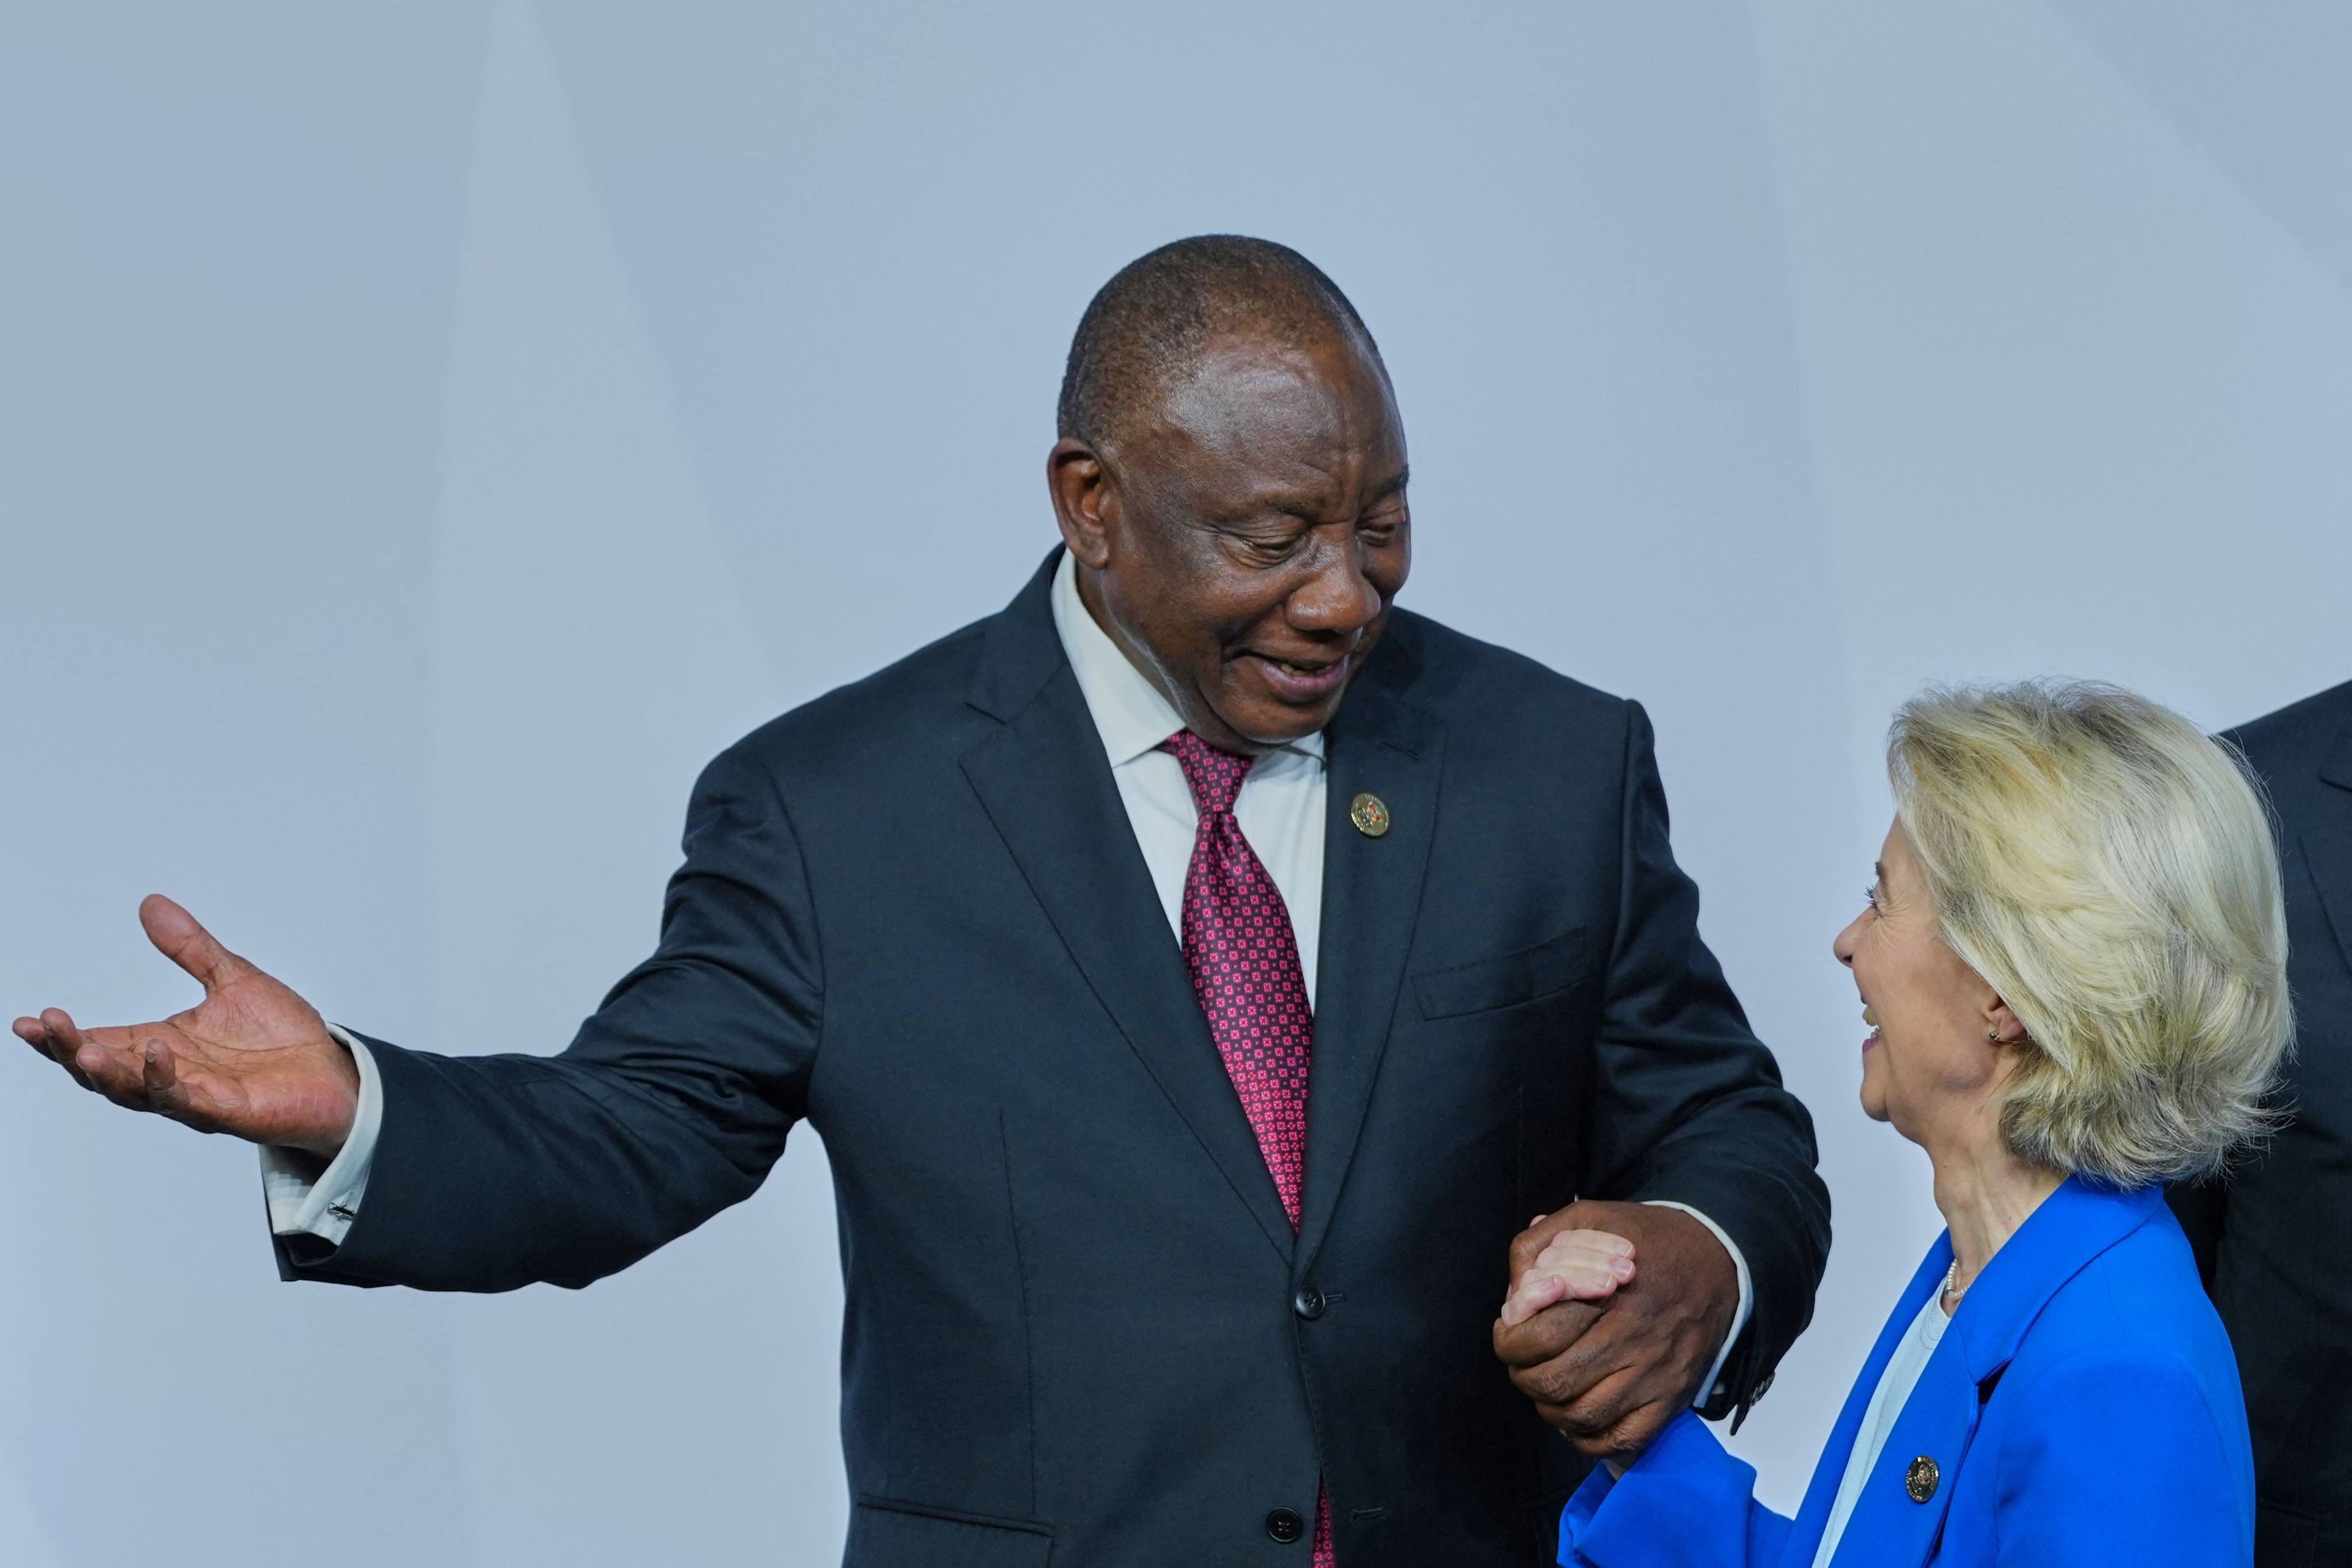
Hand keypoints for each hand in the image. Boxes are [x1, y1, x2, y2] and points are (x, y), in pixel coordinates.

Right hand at [14, 895, 357, 1156]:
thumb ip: (190, 948)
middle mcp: (171, 1075)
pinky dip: (168, 1080)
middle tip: (46, 1026)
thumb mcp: (232, 979)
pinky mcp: (228, 1112)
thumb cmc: (282, 1036)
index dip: (64, 1036)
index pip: (101, 1041)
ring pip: (136, 1091)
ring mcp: (196, 1097)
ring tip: (85, 1048)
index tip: (26, 1020)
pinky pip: (189, 1100)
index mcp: (163, 1045)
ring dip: (108, 1072)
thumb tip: (150, 903)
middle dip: (72, 1051)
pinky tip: (158, 1052)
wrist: (334, 1072)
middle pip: (105, 1070)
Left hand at [1492, 1200, 1736, 1460]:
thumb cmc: (1646, 1241)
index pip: (1539, 1337)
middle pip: (1554, 1382)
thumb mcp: (1592, 1217)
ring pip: (1582, 1416)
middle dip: (1523, 1377)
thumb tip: (1512, 1287)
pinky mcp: (1671, 1400)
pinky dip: (1589, 1439)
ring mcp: (1654, 1375)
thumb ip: (1541, 1243)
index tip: (1508, 1335)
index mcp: (1608, 1294)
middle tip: (1523, 1365)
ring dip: (1551, 1409)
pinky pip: (1621, 1440)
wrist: (1718, 1262)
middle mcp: (1632, 1339)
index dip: (1509, 1342)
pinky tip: (1578, 1417)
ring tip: (1548, 1388)